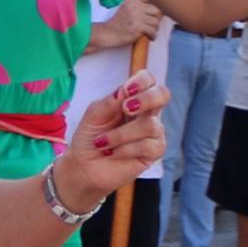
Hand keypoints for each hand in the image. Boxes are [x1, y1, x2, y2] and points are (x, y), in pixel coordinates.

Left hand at [59, 74, 169, 202]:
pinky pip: (148, 145)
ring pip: (150, 125)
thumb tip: (126, 89)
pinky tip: (114, 153)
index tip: (127, 90)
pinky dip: (126, 149)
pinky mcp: (153, 152)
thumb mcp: (94, 114)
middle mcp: (146, 113)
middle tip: (126, 108)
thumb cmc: (90, 137)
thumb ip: (110, 101)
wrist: (84, 166)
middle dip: (147, 99)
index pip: (149, 81)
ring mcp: (153, 133)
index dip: (142, 81)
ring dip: (121, 135)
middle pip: (163, 95)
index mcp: (133, 99)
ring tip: (103, 143)